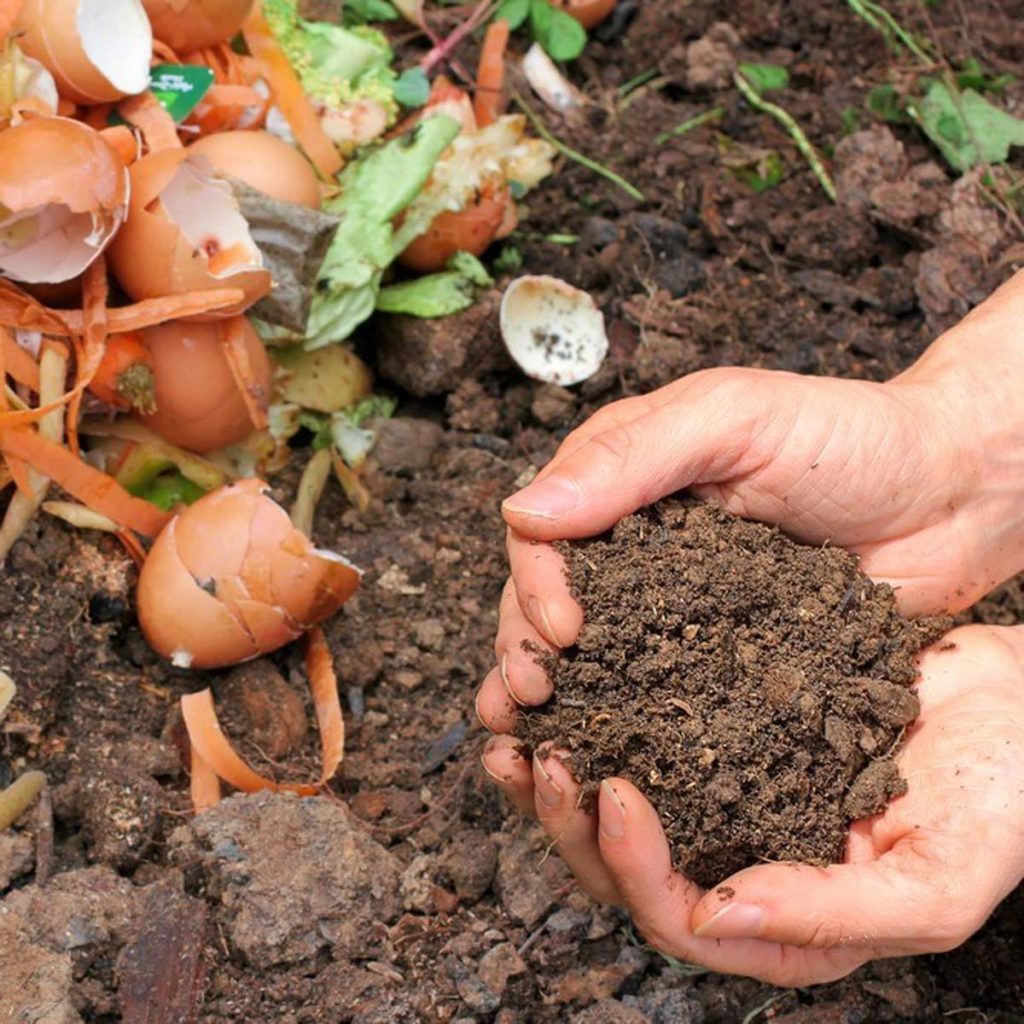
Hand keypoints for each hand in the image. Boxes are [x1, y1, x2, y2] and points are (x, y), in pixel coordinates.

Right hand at [477, 270, 1023, 731]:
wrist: (953, 496)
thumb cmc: (850, 436)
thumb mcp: (734, 418)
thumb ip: (631, 457)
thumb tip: (523, 511)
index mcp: (623, 481)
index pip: (545, 535)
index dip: (536, 584)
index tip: (562, 631)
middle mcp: (637, 549)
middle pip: (551, 603)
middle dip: (527, 650)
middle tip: (532, 699)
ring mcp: (676, 609)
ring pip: (594, 657)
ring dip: (557, 701)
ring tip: (536, 747)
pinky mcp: (718, 661)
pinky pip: (661, 696)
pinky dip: (625, 729)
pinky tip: (604, 765)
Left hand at [483, 625, 1023, 984]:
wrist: (1017, 702)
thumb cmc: (999, 797)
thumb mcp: (937, 879)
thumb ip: (833, 914)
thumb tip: (715, 915)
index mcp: (785, 921)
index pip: (680, 918)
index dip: (634, 867)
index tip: (614, 792)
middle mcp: (743, 861)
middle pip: (627, 869)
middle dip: (571, 821)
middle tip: (541, 756)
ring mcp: (728, 794)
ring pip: (618, 803)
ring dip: (560, 772)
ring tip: (518, 725)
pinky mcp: (722, 730)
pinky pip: (643, 729)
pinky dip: (598, 710)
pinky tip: (567, 679)